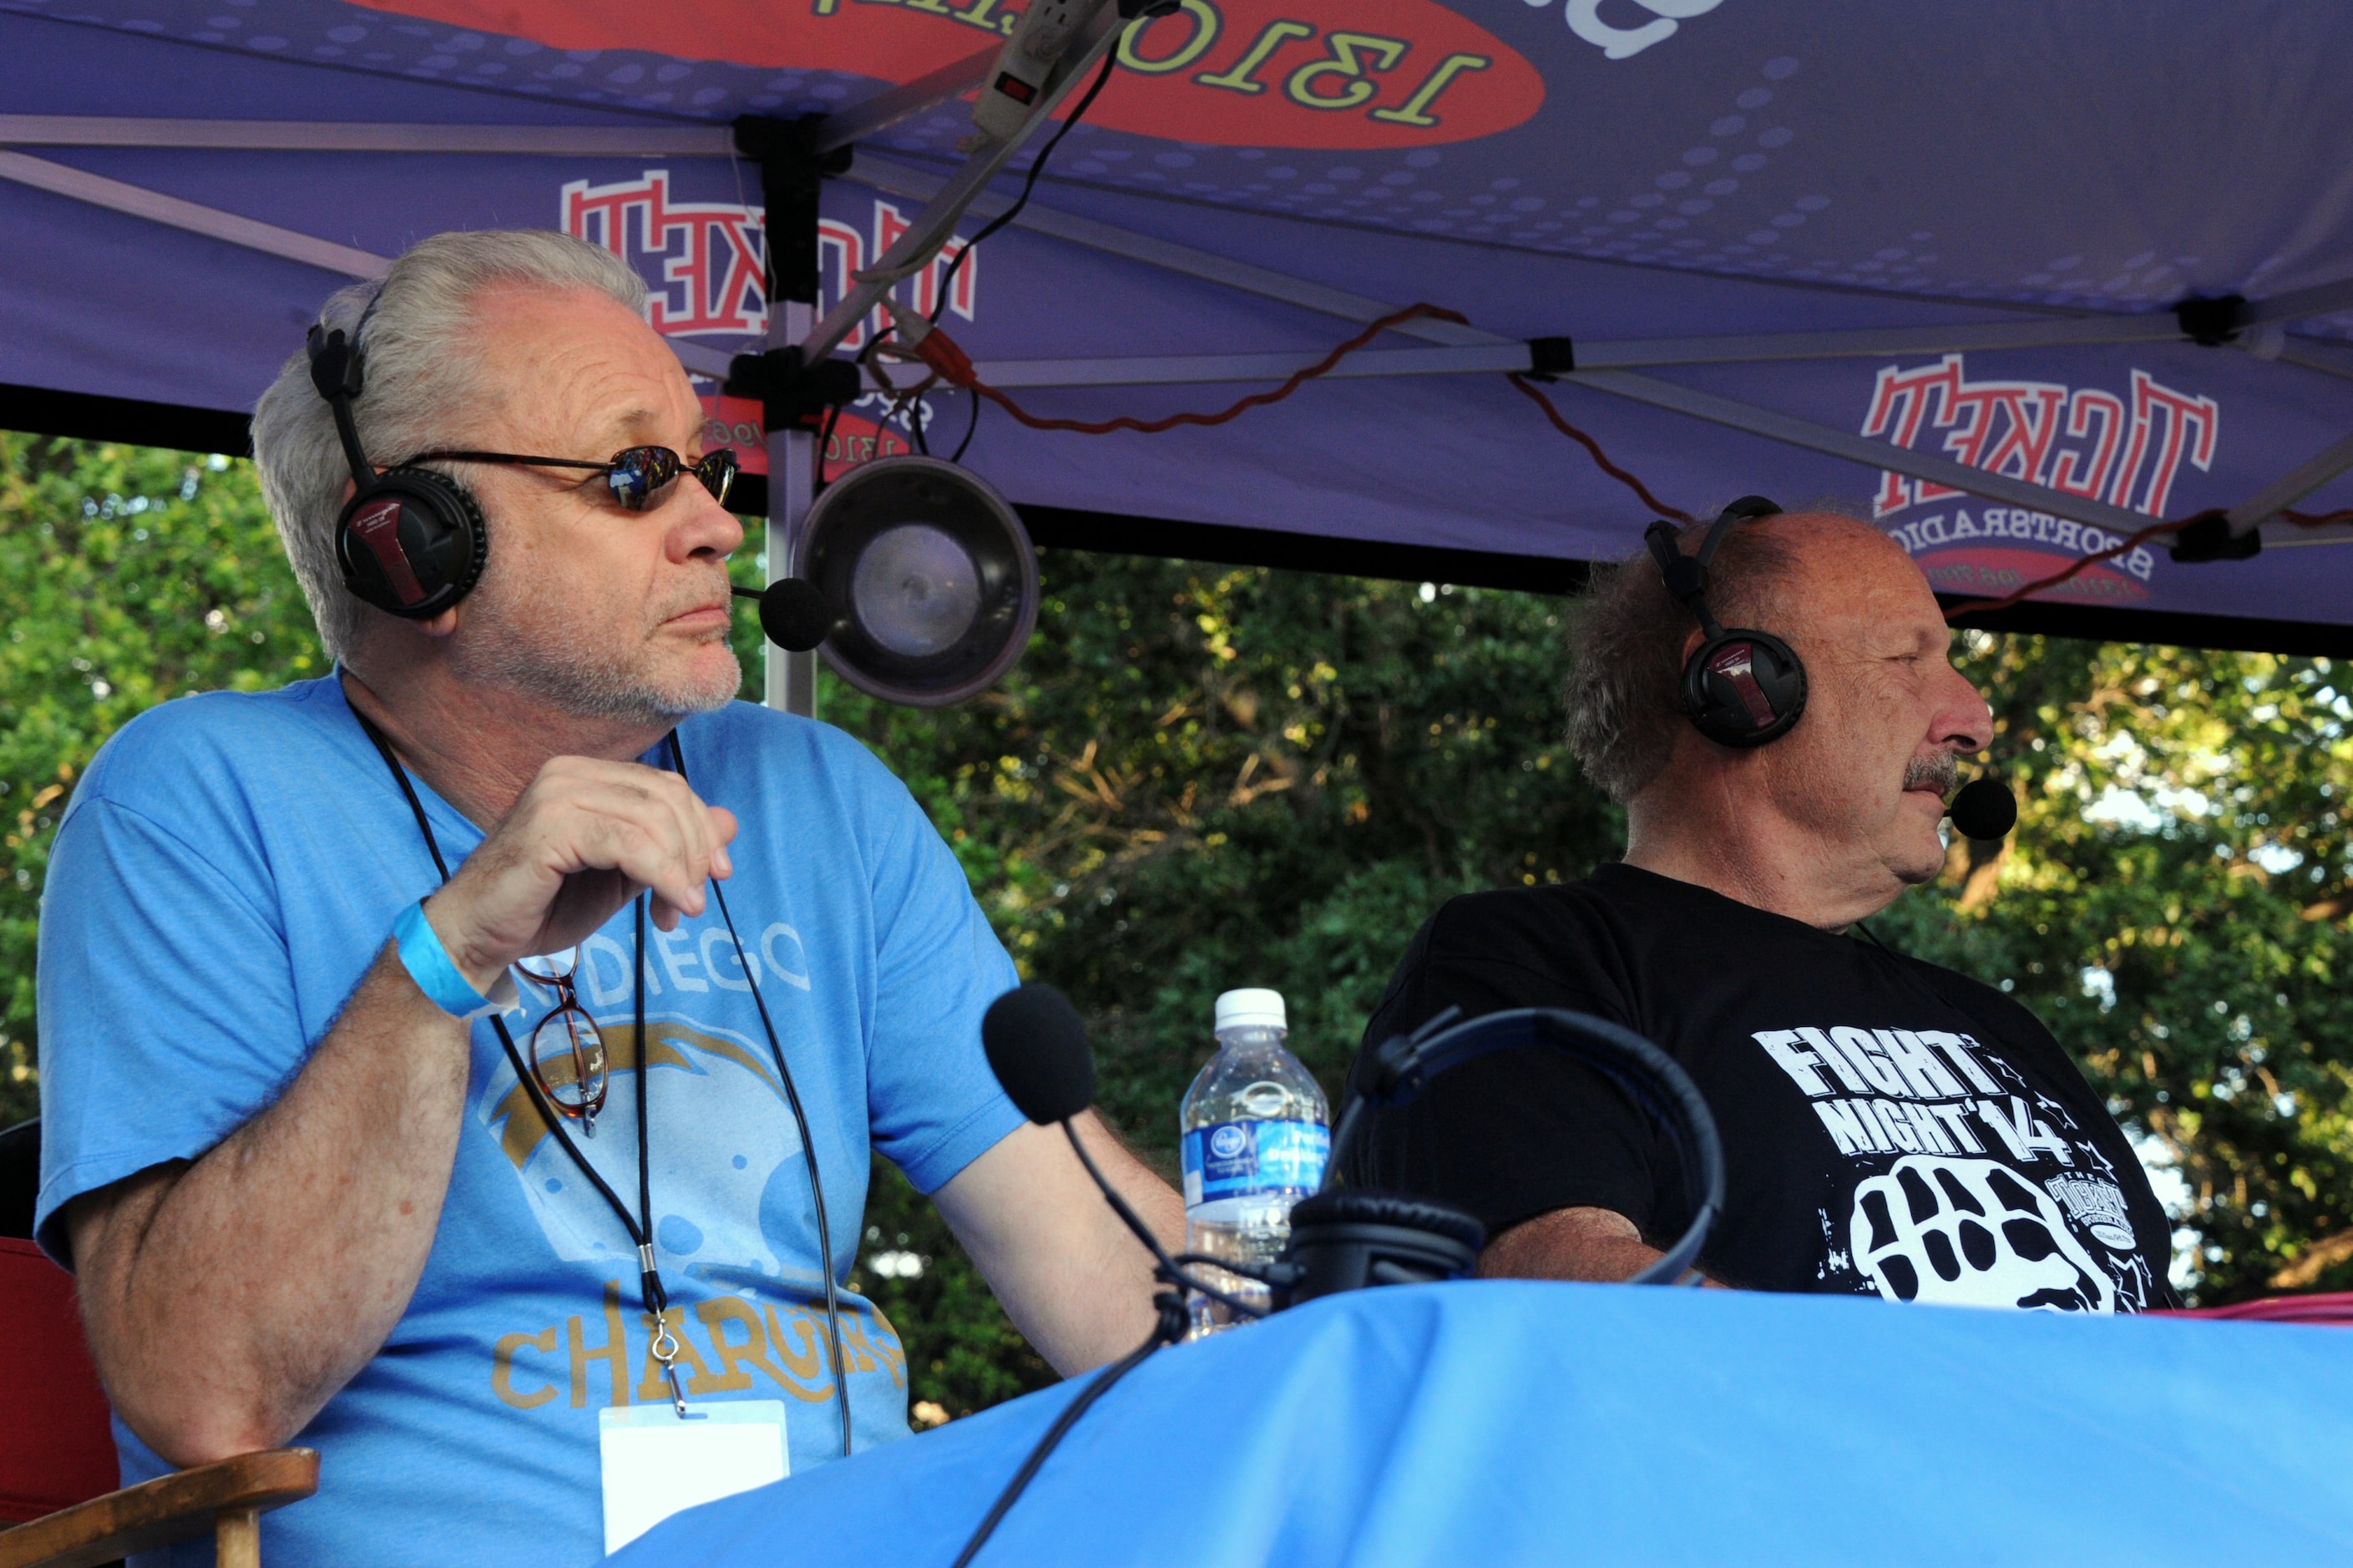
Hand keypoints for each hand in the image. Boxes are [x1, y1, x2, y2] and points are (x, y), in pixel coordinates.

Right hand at [420, 757, 737, 992]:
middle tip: (697, 900)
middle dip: (696, 851)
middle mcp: (570, 773)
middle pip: (667, 798)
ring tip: (682, 911)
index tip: (715, 876)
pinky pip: (629, 844)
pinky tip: (670, 908)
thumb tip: (729, 821)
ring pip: (654, 820)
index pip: (667, 787)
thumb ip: (668, 846)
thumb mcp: (622, 874)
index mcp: (585, 775)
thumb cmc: (544, 905)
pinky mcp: (550, 827)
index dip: (701, 830)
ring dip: (681, 870)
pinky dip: (663, 877)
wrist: (477, 936)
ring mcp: (557, 794)